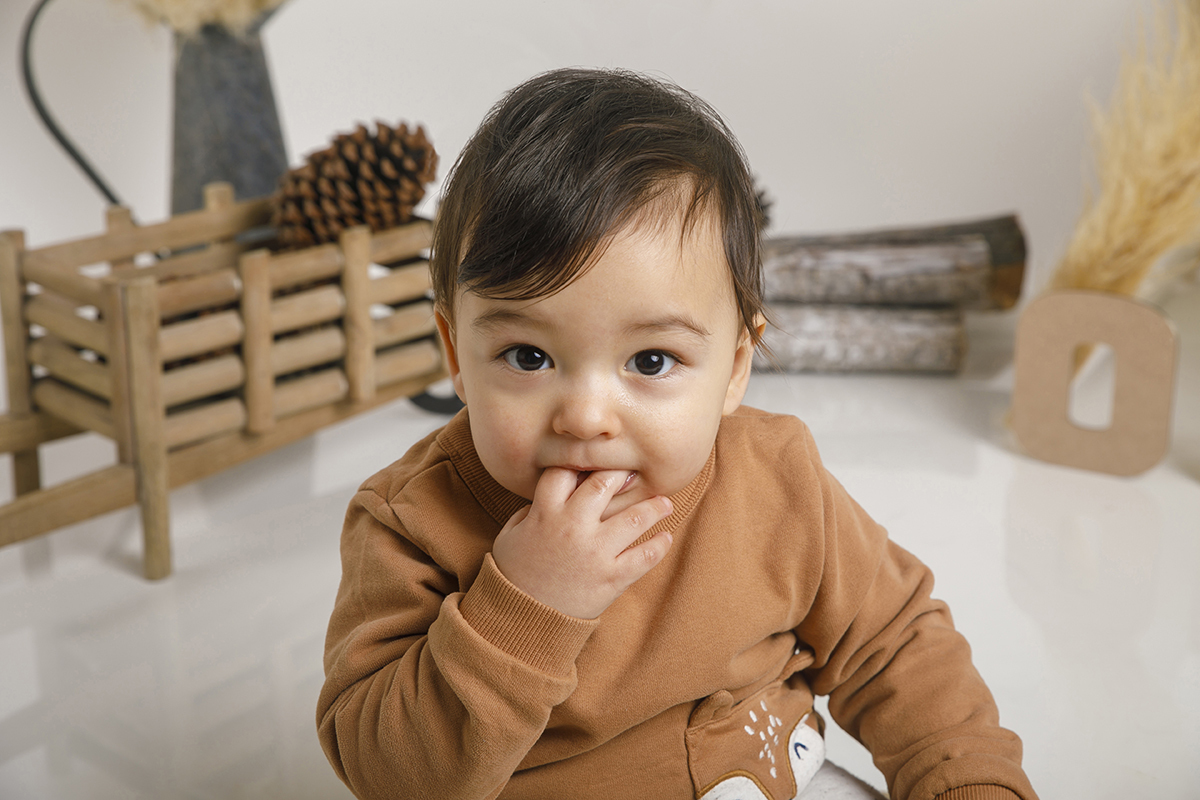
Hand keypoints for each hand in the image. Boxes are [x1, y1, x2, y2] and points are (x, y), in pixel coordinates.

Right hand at [491, 468, 674, 618]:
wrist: (522, 618)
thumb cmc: (514, 572)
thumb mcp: (511, 533)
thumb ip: (532, 509)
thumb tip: (555, 492)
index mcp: (545, 512)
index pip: (566, 471)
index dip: (581, 462)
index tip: (595, 462)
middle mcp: (573, 526)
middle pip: (604, 483)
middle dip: (622, 473)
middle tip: (636, 473)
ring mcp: (595, 552)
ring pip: (635, 518)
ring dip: (655, 507)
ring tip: (665, 503)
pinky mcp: (611, 578)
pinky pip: (644, 557)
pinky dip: (659, 546)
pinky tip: (665, 538)